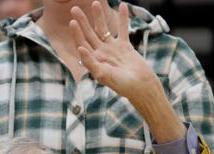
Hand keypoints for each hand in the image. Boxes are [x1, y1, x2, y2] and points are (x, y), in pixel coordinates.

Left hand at [69, 2, 184, 142]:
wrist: (140, 86)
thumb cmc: (121, 85)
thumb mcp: (103, 75)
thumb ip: (90, 63)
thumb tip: (79, 49)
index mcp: (94, 61)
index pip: (82, 44)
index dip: (77, 33)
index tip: (73, 21)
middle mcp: (101, 54)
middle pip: (90, 35)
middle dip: (83, 22)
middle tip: (74, 9)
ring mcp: (113, 49)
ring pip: (104, 30)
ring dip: (99, 17)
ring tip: (95, 3)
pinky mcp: (125, 46)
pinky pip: (122, 29)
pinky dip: (123, 18)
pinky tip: (122, 5)